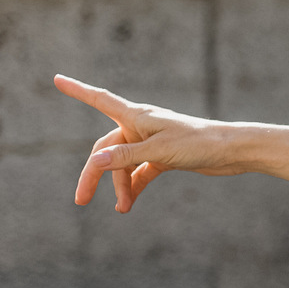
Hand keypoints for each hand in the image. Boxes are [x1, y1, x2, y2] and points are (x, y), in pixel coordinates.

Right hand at [55, 75, 251, 212]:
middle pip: (106, 150)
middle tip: (80, 200)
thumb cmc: (198, 143)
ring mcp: (151, 143)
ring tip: (122, 208)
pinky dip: (134, 187)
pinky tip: (128, 204)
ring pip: (123, 165)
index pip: (100, 99)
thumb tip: (96, 161)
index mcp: (137, 116)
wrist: (231, 152)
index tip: (57, 79)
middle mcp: (141, 127)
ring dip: (120, 186)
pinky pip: (140, 173)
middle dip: (94, 175)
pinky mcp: (163, 157)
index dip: (78, 90)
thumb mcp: (159, 151)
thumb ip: (126, 156)